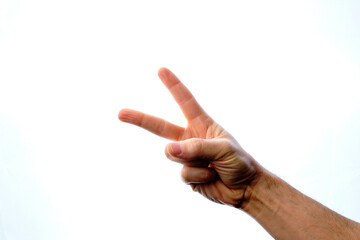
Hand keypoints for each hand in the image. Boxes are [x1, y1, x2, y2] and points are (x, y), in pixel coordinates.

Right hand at [118, 68, 260, 207]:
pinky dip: (199, 177)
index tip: (161, 70)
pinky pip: (184, 174)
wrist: (245, 189)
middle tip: (120, 113)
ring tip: (214, 167)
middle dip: (140, 119)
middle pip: (160, 127)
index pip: (185, 101)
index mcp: (202, 125)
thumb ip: (197, 147)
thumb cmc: (240, 163)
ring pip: (175, 156)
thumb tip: (169, 149)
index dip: (173, 85)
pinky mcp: (187, 174)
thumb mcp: (223, 149)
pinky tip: (211, 178)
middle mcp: (190, 138)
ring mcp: (187, 157)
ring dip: (197, 162)